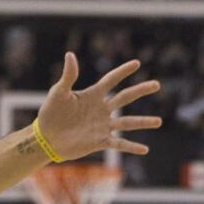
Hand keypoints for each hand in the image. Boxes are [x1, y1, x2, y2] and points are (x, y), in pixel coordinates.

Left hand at [36, 52, 161, 160]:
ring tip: (158, 121)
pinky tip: (145, 149)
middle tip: (156, 84)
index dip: (122, 72)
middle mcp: (101, 109)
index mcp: (92, 95)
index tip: (136, 63)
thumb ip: (68, 76)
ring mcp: (102, 125)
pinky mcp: (100, 140)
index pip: (111, 80)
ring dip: (142, 122)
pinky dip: (131, 147)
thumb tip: (70, 55)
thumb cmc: (50, 113)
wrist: (45, 138)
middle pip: (125, 98)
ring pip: (127, 122)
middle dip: (140, 91)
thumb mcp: (58, 93)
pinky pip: (119, 143)